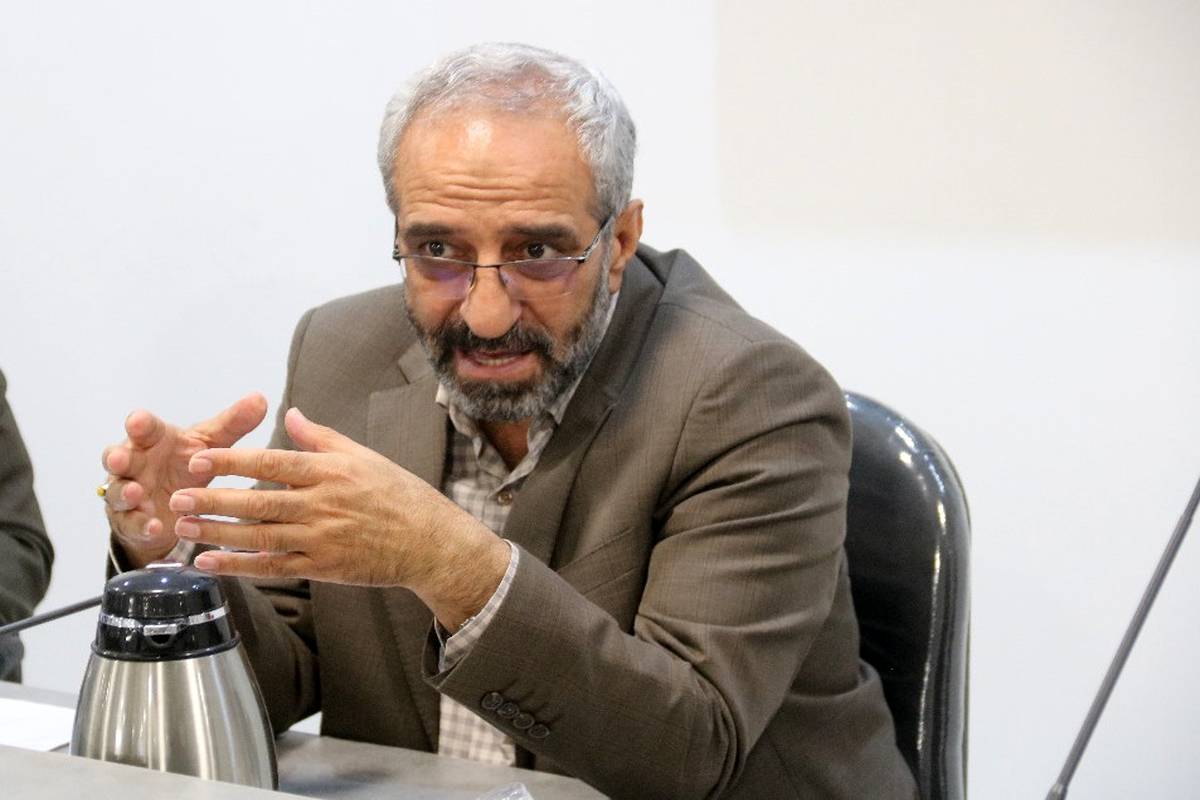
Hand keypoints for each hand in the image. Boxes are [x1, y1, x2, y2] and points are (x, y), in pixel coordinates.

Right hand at [101, 394, 267, 567]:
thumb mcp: (210, 444)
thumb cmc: (187, 463)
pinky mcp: (130, 520)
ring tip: (137, 493)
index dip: (139, 424)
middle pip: (118, 457)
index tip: (139, 421)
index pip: (143, 428)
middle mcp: (134, 463)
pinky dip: (141, 525)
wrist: (175, 504)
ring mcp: (128, 492)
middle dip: (117, 457)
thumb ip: (232, 424)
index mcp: (153, 440)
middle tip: (118, 459)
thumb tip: (261, 399)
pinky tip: (154, 527)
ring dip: (126, 493)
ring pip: (118, 492)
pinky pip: (131, 523)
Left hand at [169, 408, 509, 628]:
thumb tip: (289, 412)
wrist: (429, 542)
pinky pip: (273, 567)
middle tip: (177, 497)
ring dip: (218, 533)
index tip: (199, 459)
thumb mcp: (363, 456)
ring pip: (259, 537)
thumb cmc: (398, 494)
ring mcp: (322, 538)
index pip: (273, 462)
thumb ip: (320, 437)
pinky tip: (210, 562)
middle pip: (259, 502)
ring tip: (183, 528)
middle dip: (214, 500)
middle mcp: (324, 504)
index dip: (232, 461)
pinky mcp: (323, 567)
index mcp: (331, 471)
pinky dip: (240, 565)